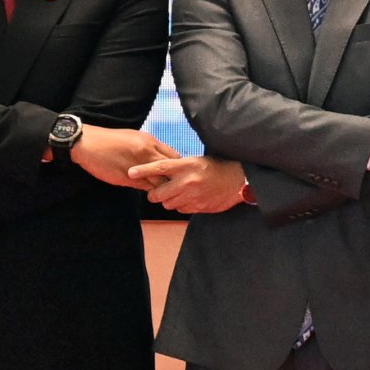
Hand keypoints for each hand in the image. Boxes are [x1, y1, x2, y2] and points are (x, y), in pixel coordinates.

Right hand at [66, 125, 170, 186]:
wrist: (87, 143)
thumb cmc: (110, 141)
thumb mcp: (134, 138)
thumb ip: (149, 148)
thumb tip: (161, 160)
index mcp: (150, 141)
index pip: (174, 156)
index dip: (176, 167)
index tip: (176, 174)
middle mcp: (147, 153)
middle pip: (171, 170)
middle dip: (173, 179)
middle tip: (173, 187)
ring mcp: (137, 166)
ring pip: (159, 182)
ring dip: (162, 188)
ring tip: (163, 193)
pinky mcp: (126, 178)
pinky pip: (144, 187)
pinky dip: (149, 191)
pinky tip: (150, 193)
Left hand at [132, 152, 251, 215]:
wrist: (238, 179)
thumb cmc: (216, 167)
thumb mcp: (196, 160)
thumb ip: (178, 167)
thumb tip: (159, 172)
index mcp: (186, 165)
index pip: (159, 168)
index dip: (143, 170)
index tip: (130, 172)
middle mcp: (187, 181)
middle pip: (158, 194)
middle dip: (155, 194)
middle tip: (158, 190)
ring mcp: (193, 196)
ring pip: (168, 204)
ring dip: (169, 200)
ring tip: (178, 193)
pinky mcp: (198, 207)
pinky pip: (180, 210)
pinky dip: (181, 205)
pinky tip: (189, 198)